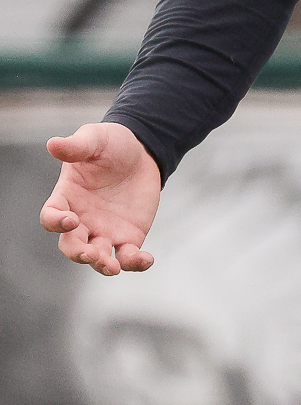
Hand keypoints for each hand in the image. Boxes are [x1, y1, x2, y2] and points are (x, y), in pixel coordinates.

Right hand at [40, 123, 160, 275]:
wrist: (142, 151)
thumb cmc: (111, 143)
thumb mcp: (94, 138)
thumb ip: (76, 146)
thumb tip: (52, 144)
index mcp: (67, 198)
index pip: (51, 217)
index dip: (56, 222)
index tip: (71, 219)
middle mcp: (81, 220)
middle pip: (72, 246)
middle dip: (78, 254)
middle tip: (91, 254)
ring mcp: (104, 231)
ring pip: (98, 258)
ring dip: (102, 265)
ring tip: (112, 266)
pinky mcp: (129, 235)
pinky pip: (128, 256)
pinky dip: (135, 262)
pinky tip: (146, 260)